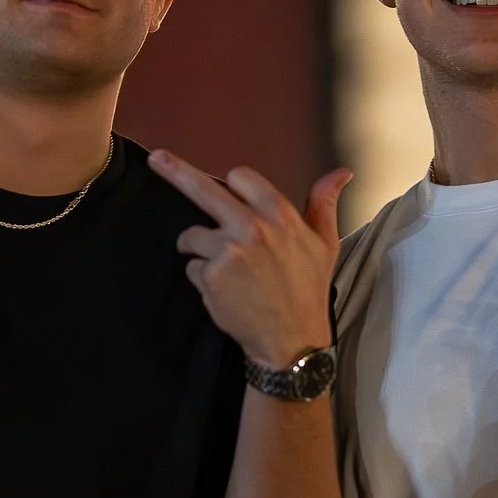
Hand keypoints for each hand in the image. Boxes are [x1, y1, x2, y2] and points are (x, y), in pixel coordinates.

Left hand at [149, 153, 348, 367]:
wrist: (291, 339)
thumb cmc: (307, 290)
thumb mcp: (324, 244)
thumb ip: (323, 203)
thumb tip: (342, 172)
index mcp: (279, 213)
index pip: (240, 177)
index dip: (233, 186)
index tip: (228, 193)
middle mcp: (251, 226)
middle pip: (203, 189)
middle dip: (175, 170)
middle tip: (156, 159)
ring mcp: (228, 251)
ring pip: (192, 235)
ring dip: (199, 250)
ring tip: (224, 271)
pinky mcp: (210, 276)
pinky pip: (191, 266)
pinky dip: (202, 278)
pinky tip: (224, 291)